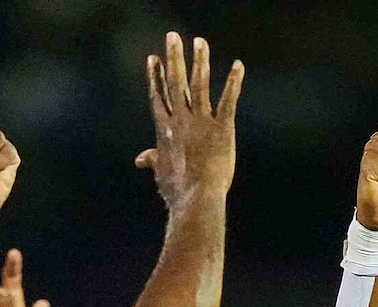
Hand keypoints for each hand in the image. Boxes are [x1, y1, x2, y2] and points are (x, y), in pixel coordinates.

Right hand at [135, 32, 242, 210]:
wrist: (197, 198)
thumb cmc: (178, 191)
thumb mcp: (161, 173)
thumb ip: (152, 160)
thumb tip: (140, 159)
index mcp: (165, 130)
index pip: (158, 96)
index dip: (155, 76)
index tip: (153, 58)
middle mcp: (181, 120)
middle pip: (175, 83)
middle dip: (173, 58)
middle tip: (172, 36)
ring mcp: (201, 122)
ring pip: (198, 85)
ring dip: (199, 61)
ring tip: (199, 41)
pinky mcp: (223, 127)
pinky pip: (229, 100)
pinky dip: (234, 82)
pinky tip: (238, 65)